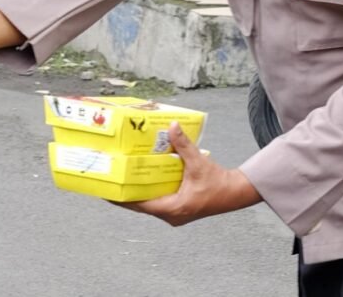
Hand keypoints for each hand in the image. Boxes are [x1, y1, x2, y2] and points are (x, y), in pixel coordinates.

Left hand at [115, 123, 260, 225]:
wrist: (235, 193)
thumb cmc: (217, 182)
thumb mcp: (198, 162)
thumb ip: (184, 145)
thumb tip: (172, 126)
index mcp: (173, 208)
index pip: (140, 205)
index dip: (122, 198)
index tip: (107, 191)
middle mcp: (171, 215)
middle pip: (142, 206)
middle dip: (127, 194)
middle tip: (111, 181)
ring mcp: (175, 214)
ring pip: (150, 205)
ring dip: (138, 193)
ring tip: (123, 180)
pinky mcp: (179, 210)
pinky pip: (159, 202)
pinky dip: (150, 193)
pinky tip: (144, 180)